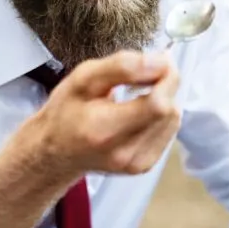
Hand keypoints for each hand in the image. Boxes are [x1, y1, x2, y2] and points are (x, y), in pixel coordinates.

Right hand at [29, 50, 180, 176]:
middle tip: (149, 74)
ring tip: (138, 95)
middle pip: (169, 112)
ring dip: (164, 101)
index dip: (166, 79)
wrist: (56, 151)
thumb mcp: (83, 78)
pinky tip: (140, 113)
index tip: (161, 62)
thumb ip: (122, 66)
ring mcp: (136, 163)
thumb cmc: (66, 111)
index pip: (157, 104)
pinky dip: (160, 117)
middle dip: (166, 86)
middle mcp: (123, 152)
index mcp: (104, 129)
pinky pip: (168, 132)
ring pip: (172, 121)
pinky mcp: (144, 166)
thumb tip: (161, 61)